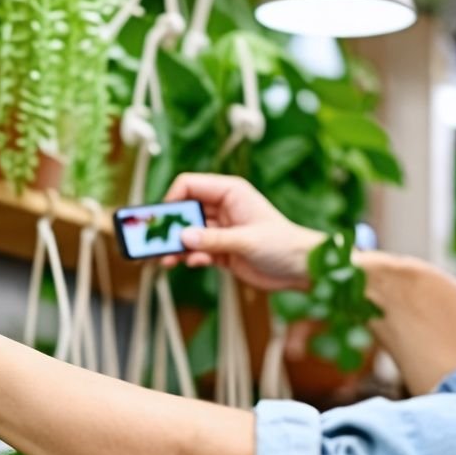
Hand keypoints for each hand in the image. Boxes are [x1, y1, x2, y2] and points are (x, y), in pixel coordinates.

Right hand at [160, 174, 324, 291]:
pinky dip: (190, 258)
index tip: (161, 220)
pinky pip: (196, 251)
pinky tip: (194, 264)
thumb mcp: (247, 240)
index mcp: (230, 192)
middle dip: (169, 226)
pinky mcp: (220, 250)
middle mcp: (222, 207)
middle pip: (184, 210)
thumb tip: (183, 237)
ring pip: (187, 233)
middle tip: (153, 242)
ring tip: (166, 260)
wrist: (302, 269)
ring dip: (175, 246)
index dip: (172, 200)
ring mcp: (220, 229)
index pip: (189, 185)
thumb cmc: (283, 244)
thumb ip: (213, 239)